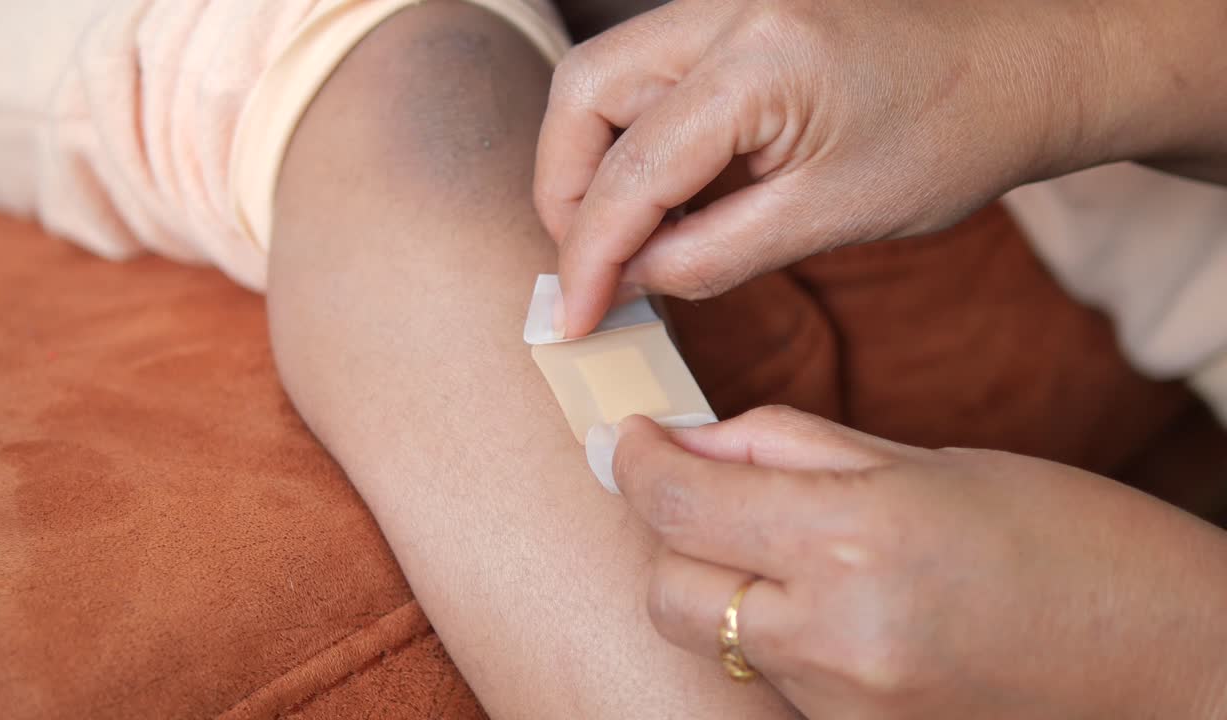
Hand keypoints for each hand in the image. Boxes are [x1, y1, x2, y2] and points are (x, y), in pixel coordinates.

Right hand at [535, 0, 1152, 336]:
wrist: (1021, 66)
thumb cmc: (953, 136)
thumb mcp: (831, 216)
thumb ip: (712, 254)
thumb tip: (626, 282)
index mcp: (760, 59)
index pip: (631, 167)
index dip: (588, 254)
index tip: (570, 320)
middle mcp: (725, 9)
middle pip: (585, 93)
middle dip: (567, 192)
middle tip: (588, 274)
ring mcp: (726, 2)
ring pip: (606, 79)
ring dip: (594, 166)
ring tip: (621, 245)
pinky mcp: (733, 15)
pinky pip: (648, 76)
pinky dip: (634, 142)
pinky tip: (658, 201)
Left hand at [592, 408, 1226, 717]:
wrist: (1169, 665)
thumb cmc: (1068, 538)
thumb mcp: (929, 461)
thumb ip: (791, 447)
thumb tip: (689, 439)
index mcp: (858, 538)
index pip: (681, 501)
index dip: (634, 458)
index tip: (629, 435)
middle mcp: (836, 636)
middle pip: (666, 587)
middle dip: (666, 531)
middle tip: (703, 488)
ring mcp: (842, 706)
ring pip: (712, 637)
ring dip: (720, 583)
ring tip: (792, 546)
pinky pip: (771, 678)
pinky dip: (772, 633)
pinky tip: (833, 603)